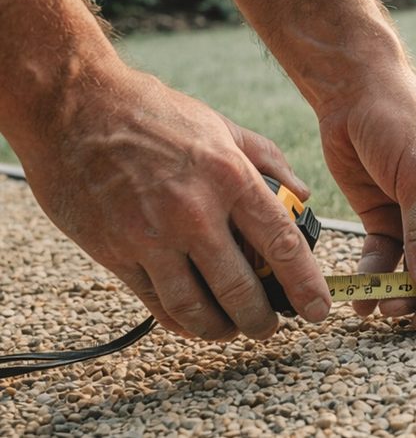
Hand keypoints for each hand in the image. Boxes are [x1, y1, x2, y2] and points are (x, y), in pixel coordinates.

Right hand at [18, 65, 330, 340]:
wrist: (73, 107)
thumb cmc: (152, 113)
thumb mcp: (221, 125)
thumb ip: (268, 160)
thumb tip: (302, 196)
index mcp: (228, 177)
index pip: (281, 243)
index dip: (305, 284)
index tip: (318, 309)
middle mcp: (193, 212)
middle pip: (240, 289)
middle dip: (262, 319)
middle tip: (270, 327)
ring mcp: (150, 236)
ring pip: (196, 307)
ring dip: (221, 329)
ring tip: (233, 330)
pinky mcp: (114, 252)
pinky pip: (155, 302)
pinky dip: (180, 320)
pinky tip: (194, 322)